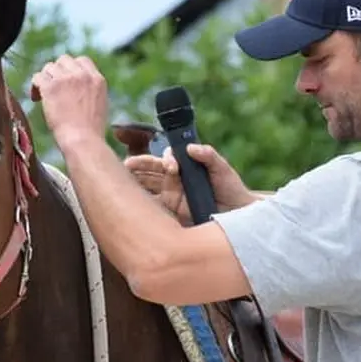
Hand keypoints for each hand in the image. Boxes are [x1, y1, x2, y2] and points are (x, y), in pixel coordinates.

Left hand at [30, 55, 109, 146]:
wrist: (83, 140)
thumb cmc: (90, 132)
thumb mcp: (99, 105)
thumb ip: (90, 91)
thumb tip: (77, 89)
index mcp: (97, 79)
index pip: (82, 61)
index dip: (71, 69)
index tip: (66, 82)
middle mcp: (82, 75)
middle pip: (63, 60)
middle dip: (57, 72)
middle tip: (53, 89)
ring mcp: (65, 79)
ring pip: (49, 67)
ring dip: (45, 79)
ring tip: (43, 96)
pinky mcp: (50, 87)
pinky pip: (37, 77)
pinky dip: (34, 87)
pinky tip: (36, 99)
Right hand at [124, 142, 256, 224]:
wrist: (238, 214)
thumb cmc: (231, 188)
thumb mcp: (222, 169)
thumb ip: (208, 155)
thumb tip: (191, 147)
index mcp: (184, 167)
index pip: (165, 159)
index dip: (163, 159)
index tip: (171, 165)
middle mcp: (174, 181)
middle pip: (150, 172)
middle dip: (137, 167)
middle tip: (126, 164)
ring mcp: (171, 198)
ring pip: (147, 189)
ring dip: (134, 184)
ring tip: (122, 182)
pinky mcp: (171, 214)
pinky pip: (153, 209)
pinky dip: (142, 206)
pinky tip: (133, 204)